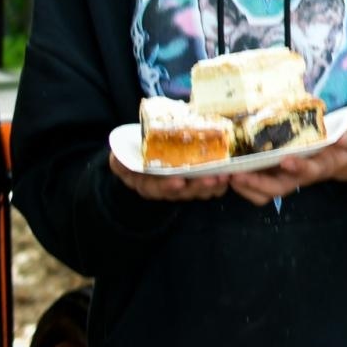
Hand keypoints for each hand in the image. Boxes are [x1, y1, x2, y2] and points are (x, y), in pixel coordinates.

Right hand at [109, 151, 229, 200]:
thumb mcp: (122, 155)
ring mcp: (179, 187)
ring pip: (195, 191)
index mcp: (144, 182)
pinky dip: (218, 184)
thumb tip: (117, 159)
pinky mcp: (194, 182)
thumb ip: (121, 158)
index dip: (166, 186)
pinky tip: (229, 177)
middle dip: (196, 187)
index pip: (154, 188)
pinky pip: (207, 188)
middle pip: (179, 192)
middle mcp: (162, 188)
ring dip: (210, 186)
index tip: (178, 182)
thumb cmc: (132, 153)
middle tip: (212, 179)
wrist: (143, 153)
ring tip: (224, 177)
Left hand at [228, 119, 346, 205]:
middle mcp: (300, 176)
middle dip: (256, 184)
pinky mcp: (276, 171)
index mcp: (320, 166)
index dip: (297, 167)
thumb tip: (340, 138)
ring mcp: (287, 176)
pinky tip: (228, 169)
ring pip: (263, 192)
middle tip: (237, 175)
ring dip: (244, 186)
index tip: (286, 160)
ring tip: (227, 175)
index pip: (308, 171)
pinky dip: (242, 180)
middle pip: (276, 189)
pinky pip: (257, 184)